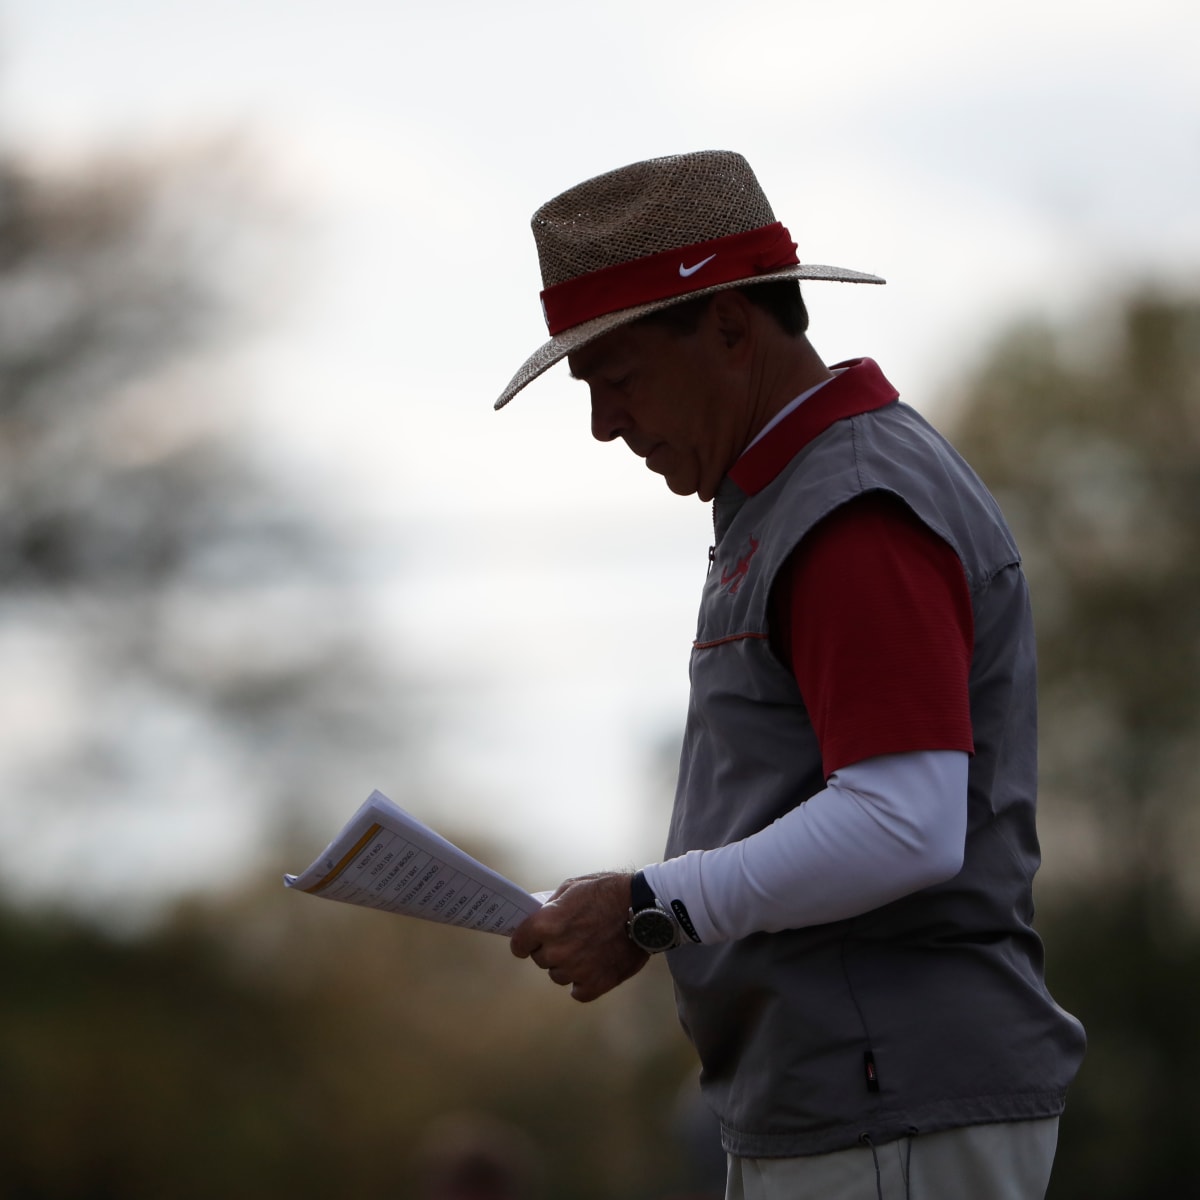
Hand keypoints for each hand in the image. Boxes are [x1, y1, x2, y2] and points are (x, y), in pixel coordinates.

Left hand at [510, 871, 648, 1001]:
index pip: (518, 944)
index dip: (525, 940)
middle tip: (570, 937)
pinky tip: (594, 966)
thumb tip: (539, 919)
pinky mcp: (595, 985)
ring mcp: (575, 971)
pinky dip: (584, 982)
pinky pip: (577, 991)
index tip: (531, 939)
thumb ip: (551, 906)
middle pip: (540, 959)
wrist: (644, 908)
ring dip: (567, 965)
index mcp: (546, 925)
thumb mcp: (573, 886)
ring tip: (587, 949)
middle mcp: (556, 951)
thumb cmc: (608, 891)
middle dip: (550, 949)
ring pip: (558, 976)